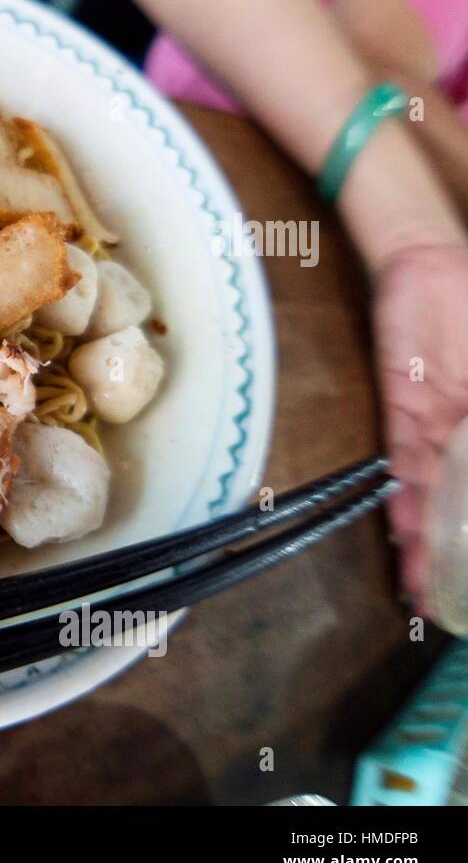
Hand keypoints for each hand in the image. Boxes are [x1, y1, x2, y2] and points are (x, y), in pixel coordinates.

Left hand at [373, 243, 467, 612]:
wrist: (429, 262)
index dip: (464, 538)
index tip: (465, 583)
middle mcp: (456, 438)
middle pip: (453, 504)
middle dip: (448, 553)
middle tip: (439, 600)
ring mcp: (431, 425)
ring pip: (427, 494)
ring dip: (423, 540)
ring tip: (421, 586)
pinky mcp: (402, 406)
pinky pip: (405, 458)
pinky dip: (405, 495)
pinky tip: (404, 530)